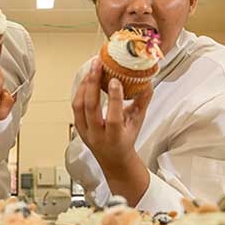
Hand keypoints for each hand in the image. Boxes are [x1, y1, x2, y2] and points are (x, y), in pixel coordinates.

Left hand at [72, 57, 152, 171]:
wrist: (113, 160)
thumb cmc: (125, 141)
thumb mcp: (137, 123)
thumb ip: (142, 103)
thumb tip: (148, 84)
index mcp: (115, 138)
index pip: (113, 118)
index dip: (114, 98)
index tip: (115, 80)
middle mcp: (97, 136)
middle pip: (90, 108)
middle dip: (93, 83)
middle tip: (97, 65)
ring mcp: (85, 131)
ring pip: (79, 105)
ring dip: (84, 85)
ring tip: (92, 69)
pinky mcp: (78, 126)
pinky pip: (75, 106)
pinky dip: (80, 90)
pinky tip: (87, 79)